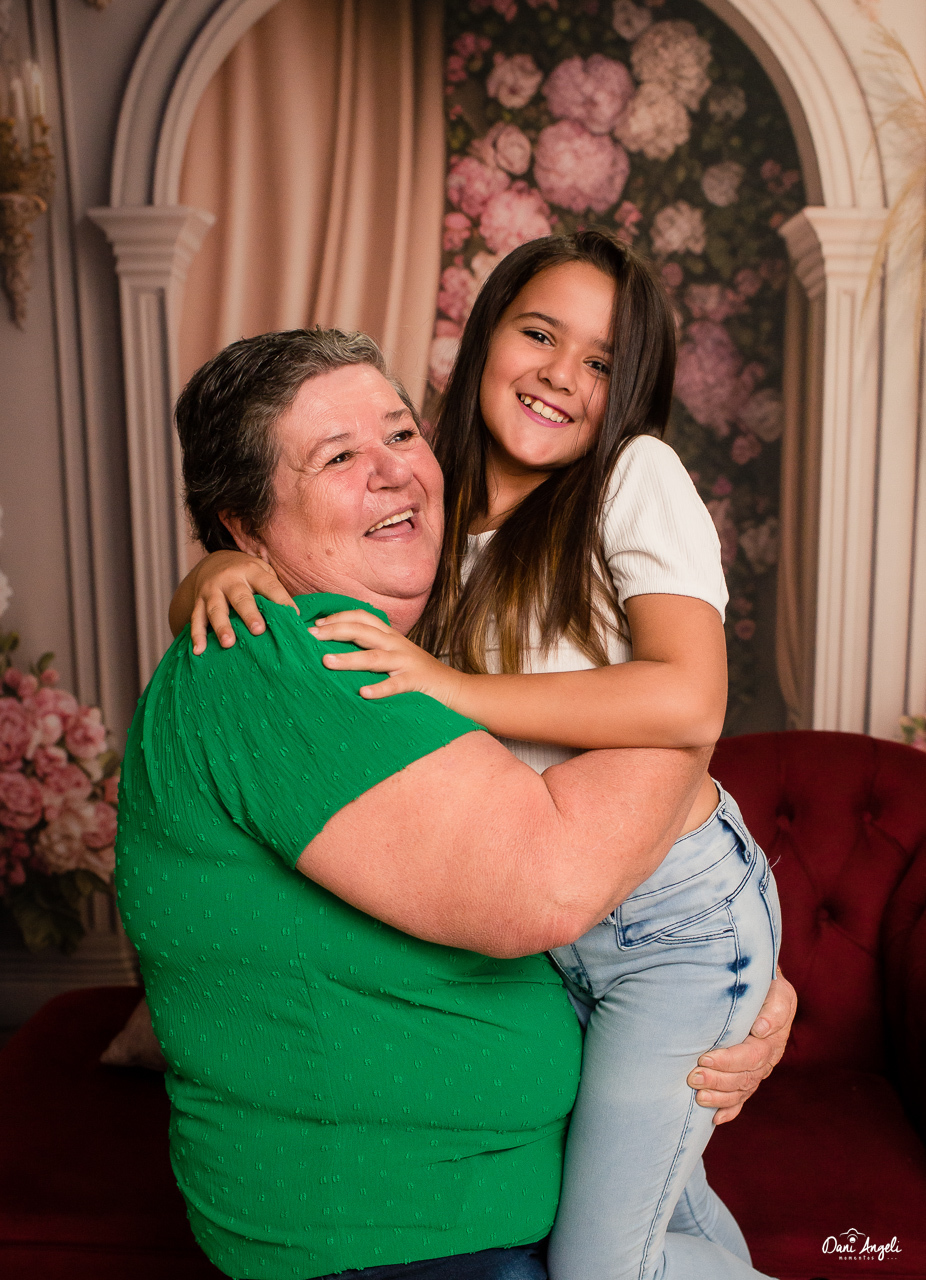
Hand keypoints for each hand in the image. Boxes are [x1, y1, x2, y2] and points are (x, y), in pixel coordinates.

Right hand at [187, 552, 297, 654]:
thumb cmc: (248, 576)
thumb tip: (297, 617)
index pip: (269, 585)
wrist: (213, 564)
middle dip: (249, 614)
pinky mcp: (198, 602)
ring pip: (216, 609)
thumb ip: (275, 591)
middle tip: (258, 630)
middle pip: (240, 597)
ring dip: (222, 626)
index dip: (281, 599)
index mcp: (251, 571)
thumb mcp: (263, 573)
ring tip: (228, 643)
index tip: (294, 615)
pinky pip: (196, 619)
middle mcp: (230, 579)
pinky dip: (197, 635)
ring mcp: (212, 590)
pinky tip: (199, 650)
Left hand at [310, 610, 465, 706]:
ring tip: (326, 661)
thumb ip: (371, 648)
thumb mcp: (393, 654)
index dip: (338, 617)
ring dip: (349, 659)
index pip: (362, 617)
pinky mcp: (416, 683)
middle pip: (363, 631)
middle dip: (335, 631)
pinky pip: (396, 685)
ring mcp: (406, 663)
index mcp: (390, 636)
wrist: (453, 689)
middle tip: (310, 637)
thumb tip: (334, 649)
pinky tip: (364, 693)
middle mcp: (396, 645)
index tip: (314, 625)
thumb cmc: (416, 674)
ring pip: (374, 658)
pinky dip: (380, 688)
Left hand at [687, 969, 796, 1124]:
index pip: (752, 1055)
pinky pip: (743, 1097)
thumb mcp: (774, 985)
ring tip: (697, 1096)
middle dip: (718, 1080)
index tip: (704, 1058)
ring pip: (743, 1089)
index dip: (728, 1061)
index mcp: (773, 1034)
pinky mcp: (751, 1072)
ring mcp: (760, 1066)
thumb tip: (761, 1029)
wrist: (759, 980)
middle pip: (746, 1076)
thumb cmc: (760, 980)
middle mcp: (769, 1053)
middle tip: (692, 1077)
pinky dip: (730, 1109)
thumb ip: (772, 1006)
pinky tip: (716, 1118)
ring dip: (720, 1096)